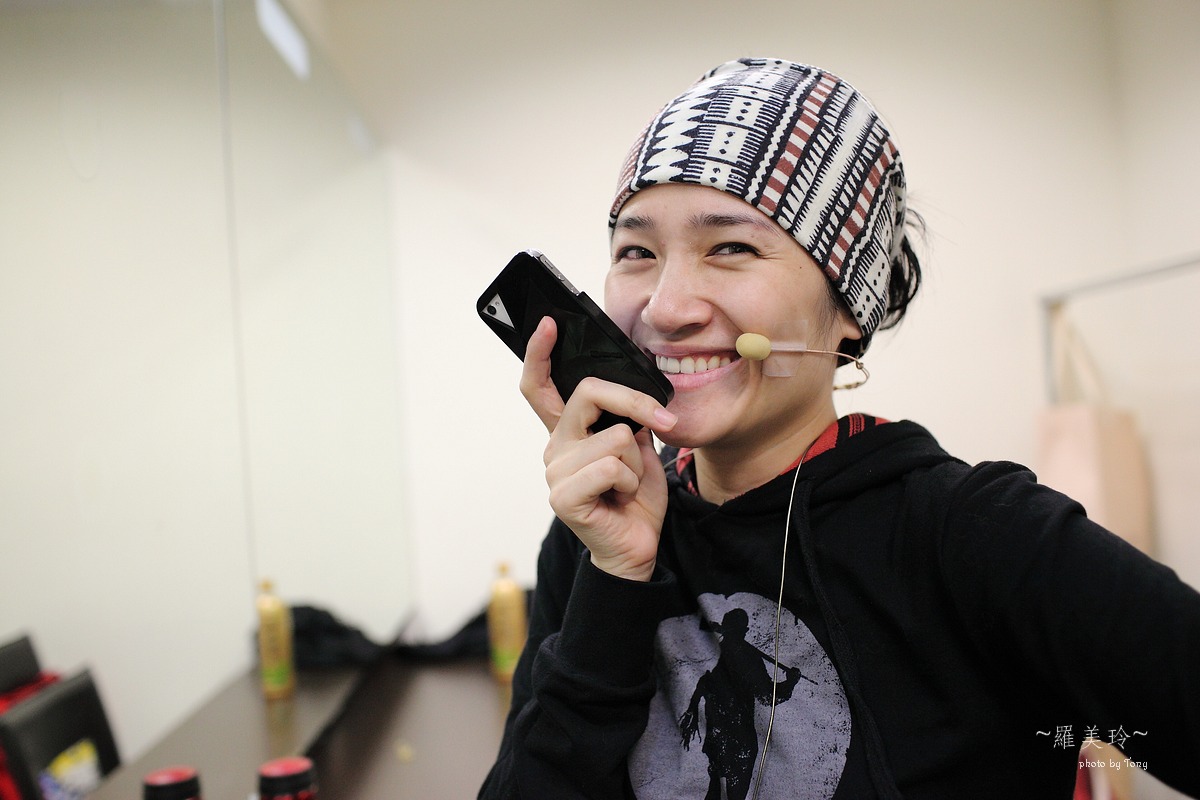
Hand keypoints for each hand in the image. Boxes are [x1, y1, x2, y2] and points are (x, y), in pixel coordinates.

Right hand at [522, 317, 676, 581]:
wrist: (638, 548)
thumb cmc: (635, 498)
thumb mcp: (638, 449)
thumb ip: (628, 420)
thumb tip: (636, 395)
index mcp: (569, 432)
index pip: (541, 386)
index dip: (540, 353)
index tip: (549, 323)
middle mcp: (555, 447)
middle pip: (589, 393)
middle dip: (635, 403)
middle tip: (662, 422)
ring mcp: (555, 472)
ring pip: (613, 436)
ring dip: (636, 463)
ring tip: (626, 485)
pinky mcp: (564, 496)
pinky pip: (611, 465)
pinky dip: (629, 481)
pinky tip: (620, 499)